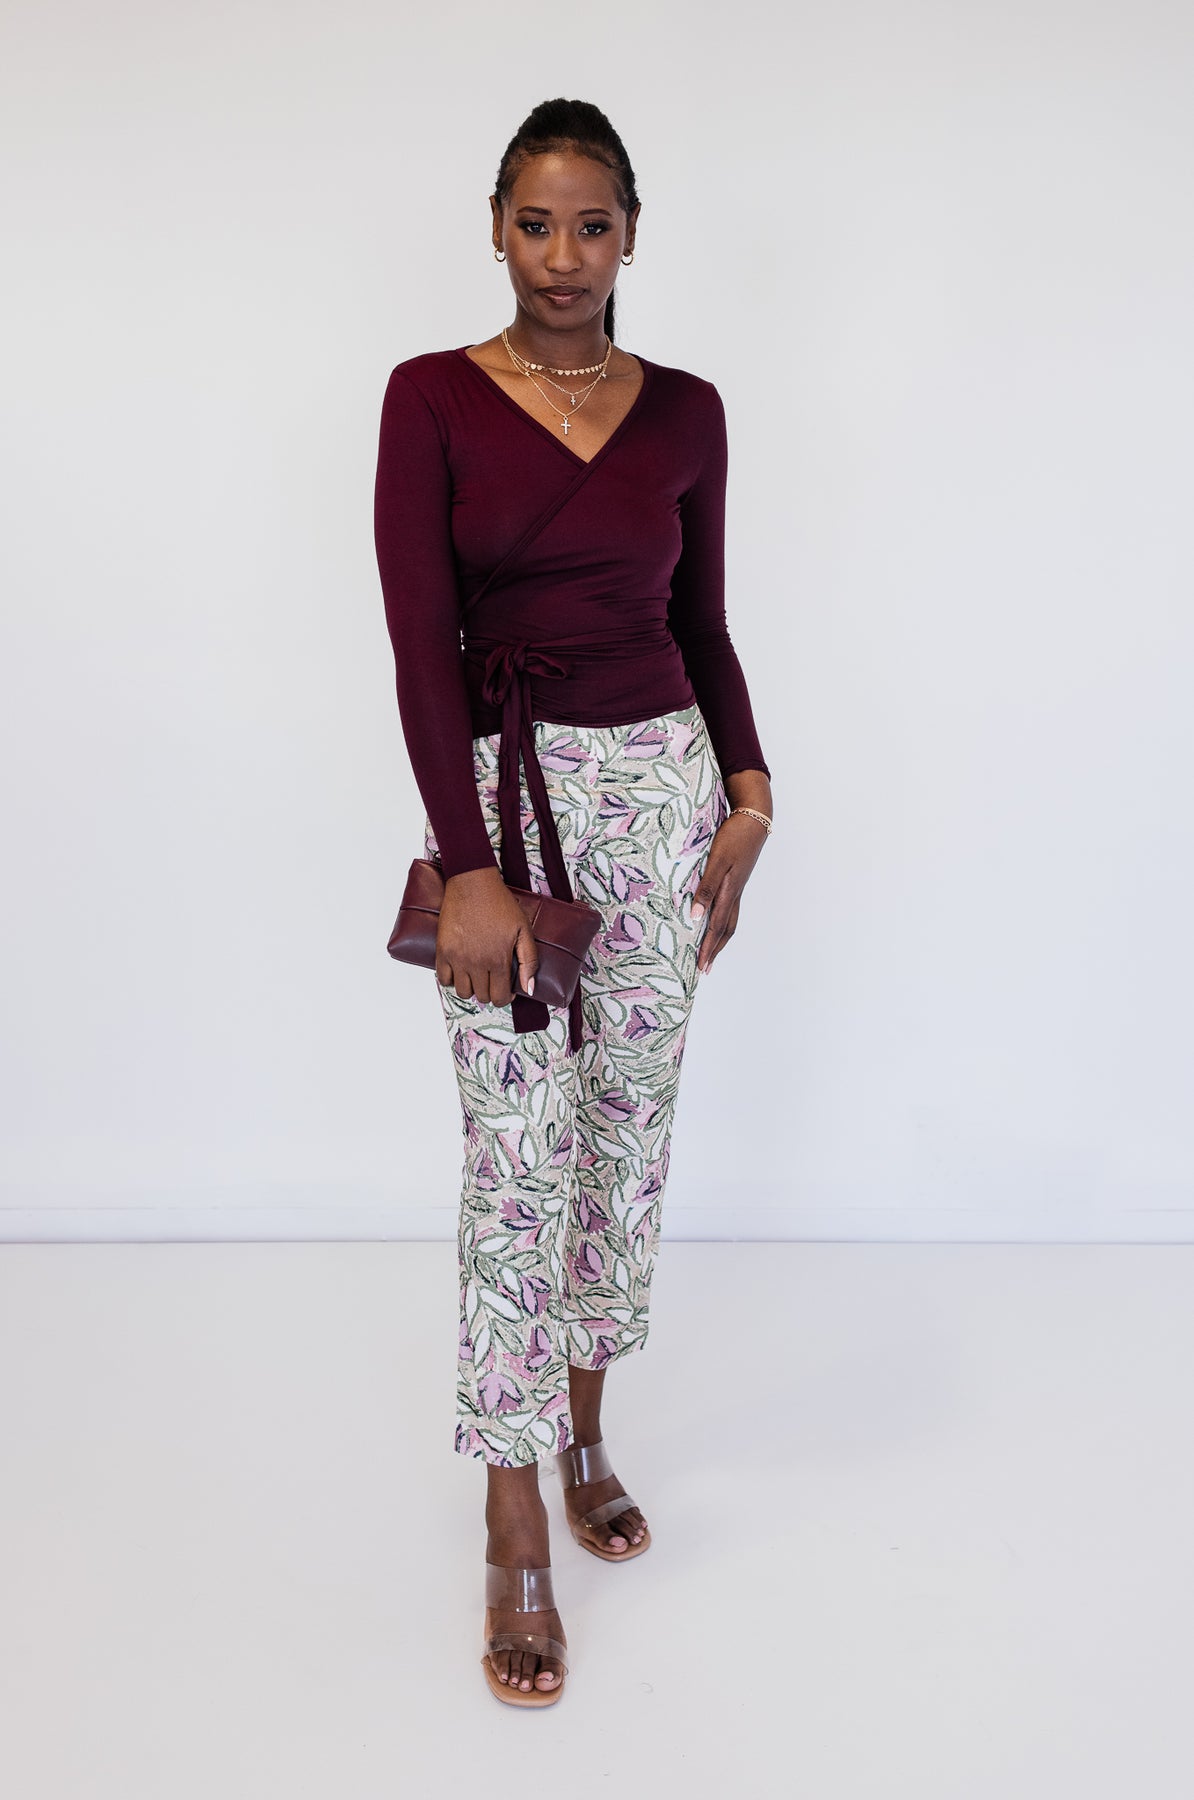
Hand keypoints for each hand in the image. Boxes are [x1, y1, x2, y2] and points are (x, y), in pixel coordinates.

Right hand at [436, 866, 539, 1004]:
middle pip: (482, 997)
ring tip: (477, 975)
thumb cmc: (500, 904)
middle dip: (490, 992)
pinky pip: (443, 979)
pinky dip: (451, 979)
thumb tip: (529, 989)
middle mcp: (477, 962)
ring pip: (463, 992)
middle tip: (492, 979)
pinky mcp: (442, 950)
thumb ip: (529, 961)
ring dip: (471, 988)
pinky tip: (460, 970)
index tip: (506, 989)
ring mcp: (457, 958)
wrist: (472, 883)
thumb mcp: (523, 930)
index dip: (505, 997)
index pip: (500, 997)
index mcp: (498, 959)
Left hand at [690, 811, 768, 973]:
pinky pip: (730, 907)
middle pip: (726, 929)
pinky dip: (722, 920)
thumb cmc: (733, 837)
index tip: (701, 967)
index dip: (708, 948)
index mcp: (729, 891)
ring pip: (729, 920)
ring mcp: (738, 886)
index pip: (716, 927)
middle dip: (714, 949)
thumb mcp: (717, 861)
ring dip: (720, 938)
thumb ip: (706, 887)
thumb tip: (695, 916)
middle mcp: (735, 893)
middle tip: (705, 969)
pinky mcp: (738, 879)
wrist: (754, 819)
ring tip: (711, 950)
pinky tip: (715, 919)